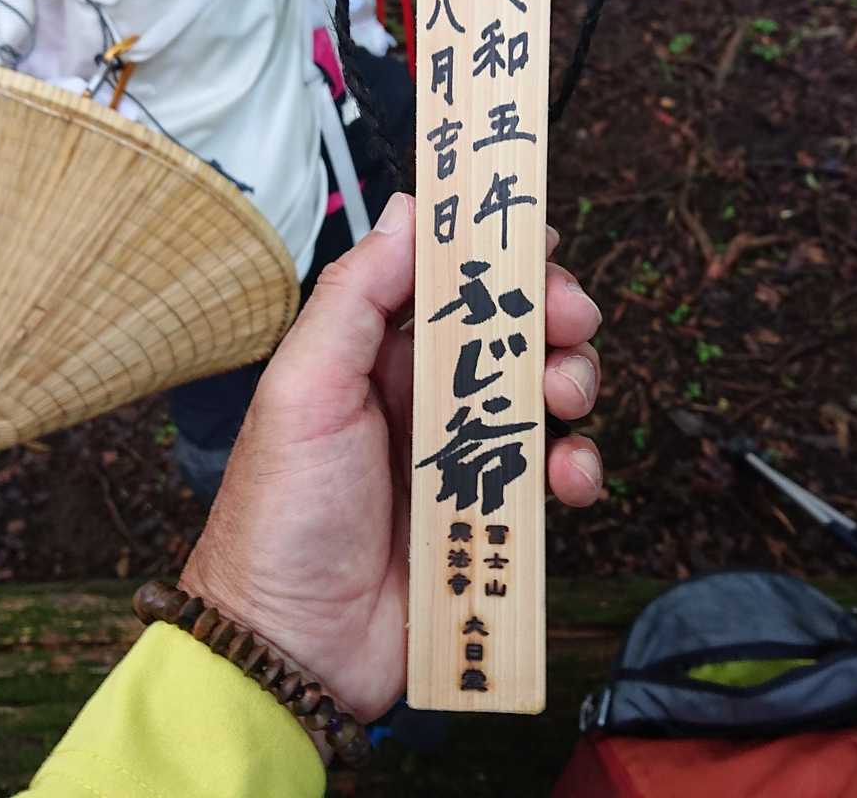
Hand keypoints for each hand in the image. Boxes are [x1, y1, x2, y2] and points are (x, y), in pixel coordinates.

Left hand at [180, 193, 603, 728]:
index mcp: (372, 353)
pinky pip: (552, 472)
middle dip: (549, 313)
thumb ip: (354, 297)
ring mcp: (460, 453)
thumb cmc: (279, 516)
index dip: (494, 251)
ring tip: (566, 400)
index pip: (445, 278)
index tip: (535, 237)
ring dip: (570, 381)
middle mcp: (420, 393)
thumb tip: (406, 210)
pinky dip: (577, 465)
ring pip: (540, 392)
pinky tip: (569, 476)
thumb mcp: (303, 390)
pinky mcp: (490, 511)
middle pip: (507, 328)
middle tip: (570, 319)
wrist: (293, 648)